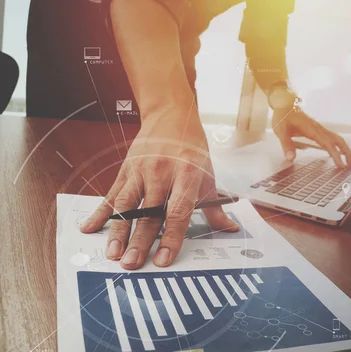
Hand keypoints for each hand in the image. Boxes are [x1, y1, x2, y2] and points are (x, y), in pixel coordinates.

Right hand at [80, 105, 238, 269]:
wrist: (171, 115)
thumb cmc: (193, 149)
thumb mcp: (208, 175)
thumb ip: (215, 207)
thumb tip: (231, 228)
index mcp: (187, 175)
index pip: (178, 212)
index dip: (170, 238)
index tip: (163, 260)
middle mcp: (162, 173)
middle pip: (149, 213)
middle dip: (140, 241)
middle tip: (132, 264)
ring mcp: (141, 171)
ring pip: (127, 205)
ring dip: (118, 231)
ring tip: (113, 253)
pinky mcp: (126, 169)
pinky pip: (112, 194)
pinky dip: (100, 212)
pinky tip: (90, 228)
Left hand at [272, 107, 350, 167]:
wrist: (284, 102)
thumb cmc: (283, 116)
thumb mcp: (280, 131)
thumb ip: (286, 144)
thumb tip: (291, 158)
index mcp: (311, 130)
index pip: (327, 144)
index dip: (336, 155)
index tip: (341, 165)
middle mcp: (318, 129)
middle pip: (339, 140)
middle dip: (347, 153)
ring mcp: (319, 128)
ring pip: (337, 139)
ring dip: (345, 150)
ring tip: (349, 162)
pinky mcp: (318, 129)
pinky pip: (332, 138)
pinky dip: (339, 146)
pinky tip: (338, 153)